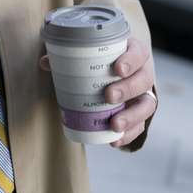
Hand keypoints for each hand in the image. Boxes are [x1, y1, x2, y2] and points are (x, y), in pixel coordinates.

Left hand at [39, 35, 156, 148]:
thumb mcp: (89, 54)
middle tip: (108, 95)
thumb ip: (68, 56)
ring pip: (147, 105)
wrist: (116, 71)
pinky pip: (140, 125)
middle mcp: (143, 73)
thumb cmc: (101, 59)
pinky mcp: (140, 113)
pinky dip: (129, 134)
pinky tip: (114, 140)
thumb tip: (46, 62)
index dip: (131, 60)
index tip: (117, 69)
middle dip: (127, 89)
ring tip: (114, 124)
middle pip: (144, 80)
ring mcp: (143, 94)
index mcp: (133, 52)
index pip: (139, 53)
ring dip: (132, 116)